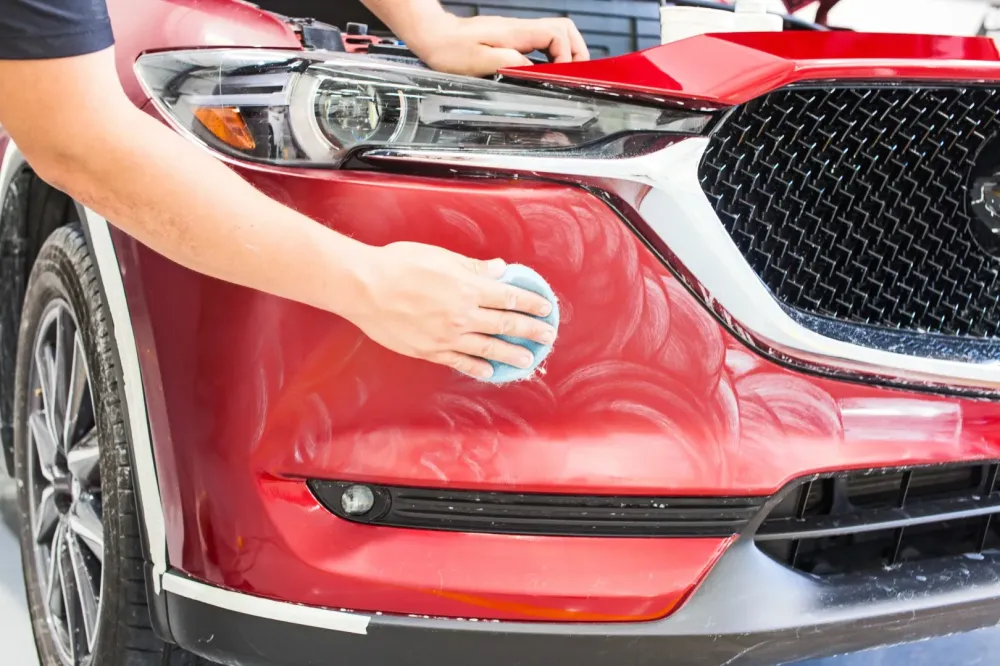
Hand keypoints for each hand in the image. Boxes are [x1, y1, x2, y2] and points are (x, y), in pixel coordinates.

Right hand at [347, 242, 556, 379]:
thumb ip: (473, 267)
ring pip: (488, 348)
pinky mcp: (430, 350)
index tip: (546, 309)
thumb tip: (499, 269)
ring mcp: (447, 336)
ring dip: (511, 354)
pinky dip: (477, 367)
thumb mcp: (440, 256)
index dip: (531, 304)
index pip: (510, 298)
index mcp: (468, 288)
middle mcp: (463, 314)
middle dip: (531, 331)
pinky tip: (489, 370)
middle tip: (548, 337)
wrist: (364, 288)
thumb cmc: (398, 265)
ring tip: (528, 360)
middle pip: (506, 325)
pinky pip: (460, 361)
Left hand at [409, 15, 590, 76]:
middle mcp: (520, 29)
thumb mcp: (478, 61)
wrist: (433, 35)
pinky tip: (545, 72)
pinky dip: (551, 55)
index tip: (562, 75)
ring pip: (556, 34)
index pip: (558, 34)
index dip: (567, 55)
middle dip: (576, 51)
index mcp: (516, 33)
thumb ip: (508, 63)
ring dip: (566, 53)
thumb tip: (532, 69)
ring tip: (564, 75)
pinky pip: (542, 42)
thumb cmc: (449, 49)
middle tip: (575, 74)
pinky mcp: (512, 39)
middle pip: (565, 29)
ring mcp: (517, 32)